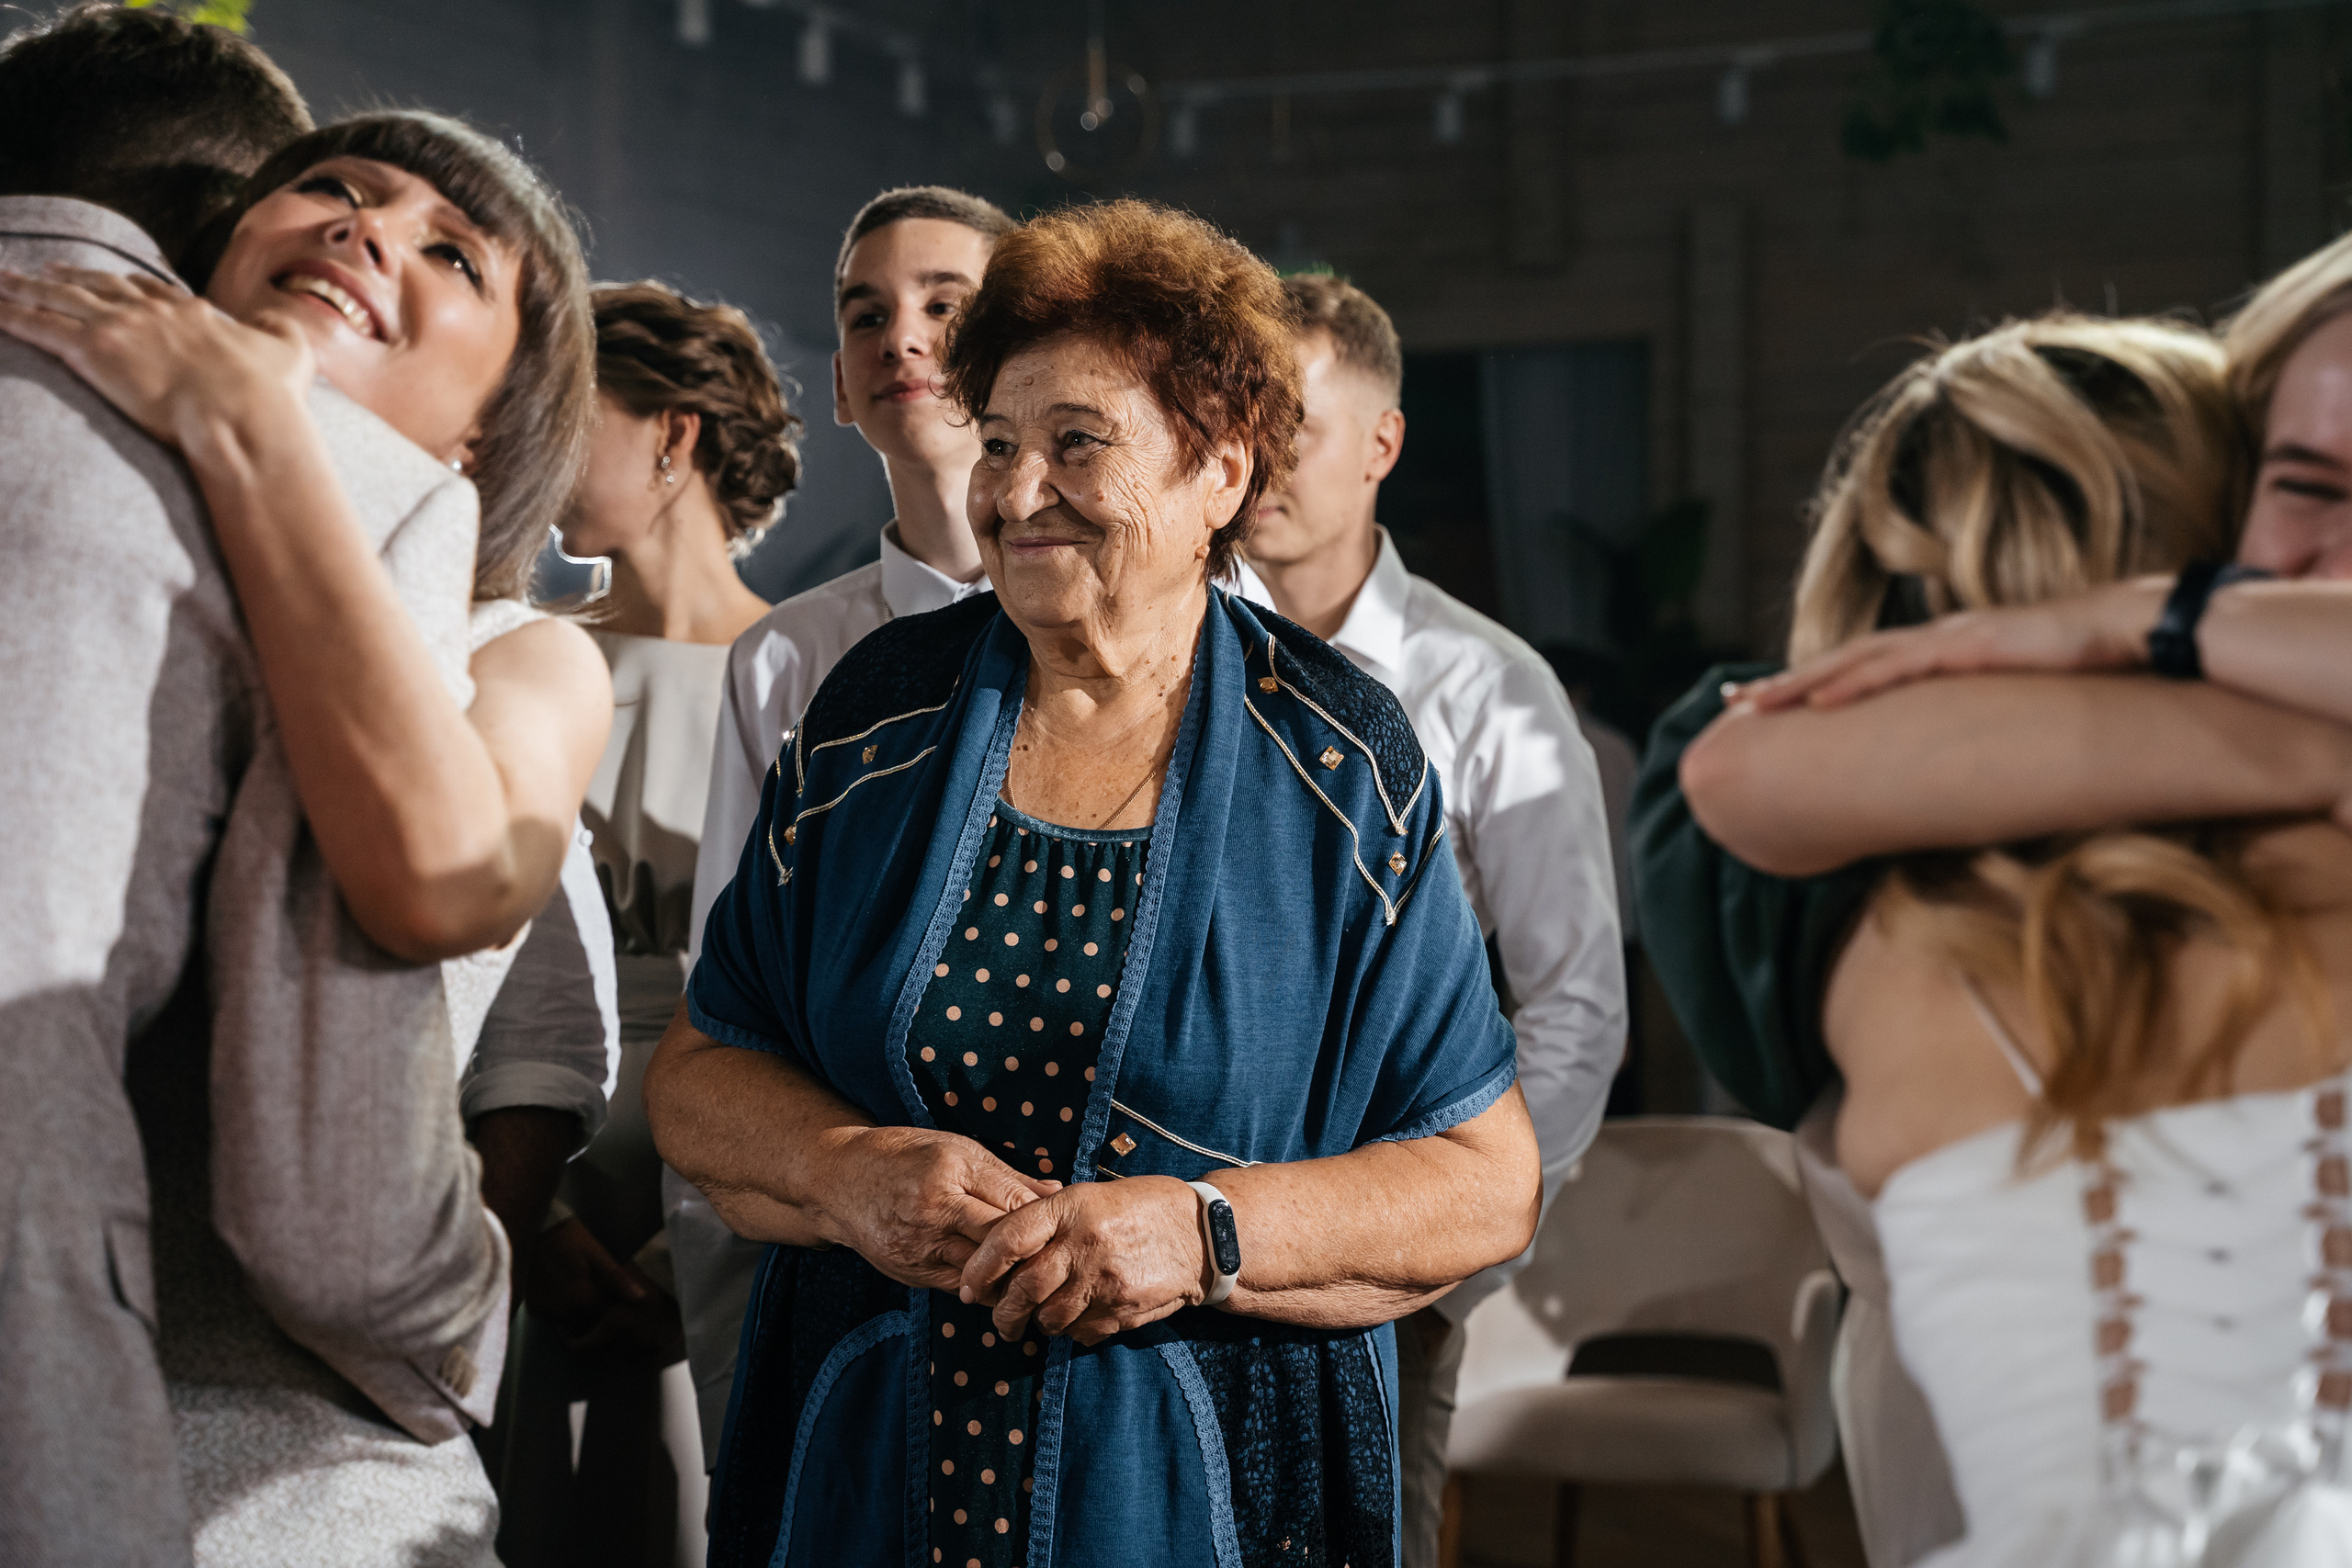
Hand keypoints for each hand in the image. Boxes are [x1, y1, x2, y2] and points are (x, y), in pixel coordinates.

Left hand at [0, 264, 311, 454]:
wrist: (244, 415)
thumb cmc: (271, 393)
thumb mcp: (291, 349)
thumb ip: (277, 326)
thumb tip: (271, 318)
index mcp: (192, 312)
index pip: (147, 289)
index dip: (123, 283)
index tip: (105, 279)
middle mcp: (151, 311)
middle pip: (97, 285)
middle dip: (67, 276)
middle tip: (40, 271)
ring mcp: (119, 327)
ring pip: (58, 298)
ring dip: (24, 287)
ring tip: (0, 280)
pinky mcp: (93, 350)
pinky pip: (38, 327)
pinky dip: (10, 315)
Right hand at [523, 1216, 683, 1361]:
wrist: (534, 1230)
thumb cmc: (570, 1238)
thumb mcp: (597, 1254)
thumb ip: (618, 1278)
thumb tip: (641, 1298)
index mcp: (581, 1297)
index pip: (609, 1318)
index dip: (619, 1311)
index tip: (625, 1302)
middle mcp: (562, 1311)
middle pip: (592, 1326)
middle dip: (603, 1318)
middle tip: (609, 1300)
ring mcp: (546, 1312)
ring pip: (574, 1327)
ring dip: (585, 1319)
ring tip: (592, 1299)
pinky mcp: (535, 1309)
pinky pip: (557, 1321)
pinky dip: (568, 1315)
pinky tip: (574, 1299)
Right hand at [814, 1124, 1061, 1292]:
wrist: (838, 1181)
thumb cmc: (904, 1156)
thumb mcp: (956, 1149)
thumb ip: (1007, 1176)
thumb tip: (1057, 1191)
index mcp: (950, 1172)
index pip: (1012, 1205)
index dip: (1045, 1223)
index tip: (1069, 1231)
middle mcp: (935, 1212)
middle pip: (999, 1244)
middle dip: (1034, 1256)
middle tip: (1064, 1264)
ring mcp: (920, 1247)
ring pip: (981, 1274)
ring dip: (1012, 1279)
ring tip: (1041, 1281)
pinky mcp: (910, 1273)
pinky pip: (959, 1287)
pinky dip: (984, 1287)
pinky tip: (1004, 1284)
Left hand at [956, 1176, 1207, 1346]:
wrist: (1201, 1234)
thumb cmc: (1140, 1208)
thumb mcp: (1091, 1196)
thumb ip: (1048, 1219)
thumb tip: (998, 1247)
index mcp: (1071, 1208)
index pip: (1008, 1239)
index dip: (980, 1267)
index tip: (967, 1286)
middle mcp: (1084, 1244)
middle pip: (1023, 1288)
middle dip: (1002, 1311)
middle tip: (997, 1317)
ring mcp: (1105, 1280)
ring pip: (1049, 1318)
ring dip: (1035, 1323)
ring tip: (1035, 1318)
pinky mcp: (1122, 1309)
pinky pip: (1079, 1332)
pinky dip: (1069, 1331)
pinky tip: (1074, 1317)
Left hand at [1731, 577, 2169, 712]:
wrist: (2147, 631)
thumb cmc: (2097, 667)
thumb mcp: (2028, 701)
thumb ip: (1993, 720)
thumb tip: (1972, 756)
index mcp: (1948, 651)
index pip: (1867, 669)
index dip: (1817, 686)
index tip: (1771, 706)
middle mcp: (1939, 640)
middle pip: (1844, 662)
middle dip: (1786, 685)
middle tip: (1732, 706)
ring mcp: (1951, 639)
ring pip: (1855, 662)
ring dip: (1801, 685)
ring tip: (1752, 707)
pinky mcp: (1971, 648)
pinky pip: (1898, 668)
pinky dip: (1852, 684)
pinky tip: (1817, 703)